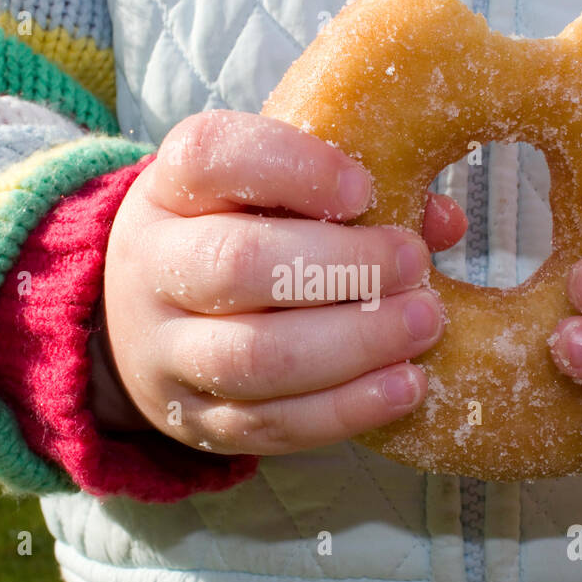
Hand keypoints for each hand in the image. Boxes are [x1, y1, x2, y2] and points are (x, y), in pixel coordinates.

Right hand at [96, 110, 466, 453]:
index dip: (294, 168)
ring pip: (253, 356)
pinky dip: (345, 409)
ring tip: (424, 325)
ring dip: (353, 344)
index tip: (365, 189)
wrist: (139, 325)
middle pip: (237, 264)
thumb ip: (347, 197)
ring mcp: (166, 351)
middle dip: (343, 266)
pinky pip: (270, 424)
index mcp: (170, 189)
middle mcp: (152, 266)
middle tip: (413, 266)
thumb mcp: (264, 197)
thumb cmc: (229, 239)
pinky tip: (404, 386)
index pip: (212, 157)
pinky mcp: (195, 420)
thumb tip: (442, 222)